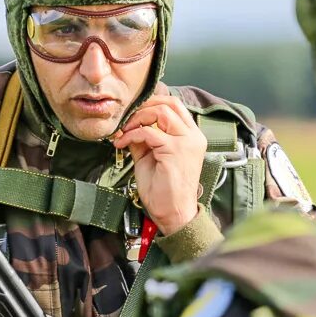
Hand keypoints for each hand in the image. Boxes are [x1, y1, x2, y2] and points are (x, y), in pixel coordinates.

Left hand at [111, 94, 206, 233]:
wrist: (173, 213)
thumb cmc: (164, 189)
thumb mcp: (150, 156)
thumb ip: (143, 138)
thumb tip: (128, 124)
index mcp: (191, 136)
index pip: (174, 106)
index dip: (151, 104)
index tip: (133, 114)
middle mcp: (193, 136)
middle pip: (169, 103)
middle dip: (144, 107)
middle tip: (127, 120)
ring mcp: (186, 142)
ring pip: (161, 112)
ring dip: (137, 118)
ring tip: (124, 131)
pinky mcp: (175, 151)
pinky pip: (149, 132)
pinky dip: (131, 134)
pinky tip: (122, 143)